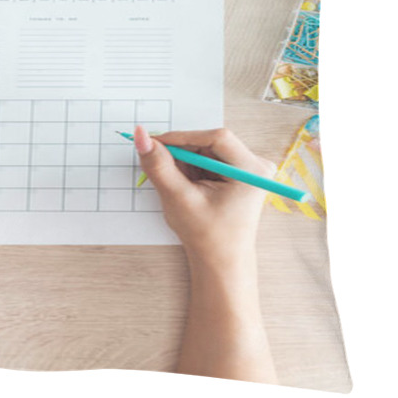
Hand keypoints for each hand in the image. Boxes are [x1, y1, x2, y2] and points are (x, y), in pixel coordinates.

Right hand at [134, 126, 275, 264]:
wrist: (220, 262)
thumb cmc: (206, 237)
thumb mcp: (178, 198)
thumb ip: (159, 165)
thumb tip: (141, 136)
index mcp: (252, 171)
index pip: (216, 138)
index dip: (183, 137)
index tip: (155, 143)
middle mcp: (256, 166)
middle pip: (211, 142)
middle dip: (182, 152)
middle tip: (160, 165)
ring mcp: (248, 169)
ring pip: (206, 150)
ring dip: (185, 162)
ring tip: (179, 186)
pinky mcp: (237, 173)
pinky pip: (209, 159)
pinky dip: (191, 168)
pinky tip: (188, 187)